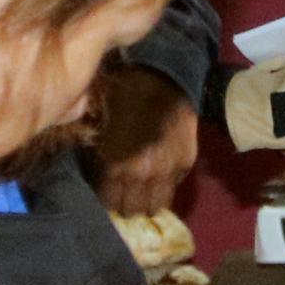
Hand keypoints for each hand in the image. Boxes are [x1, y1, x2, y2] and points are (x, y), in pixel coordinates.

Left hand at [88, 64, 202, 213]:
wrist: (163, 75)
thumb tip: (98, 178)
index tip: (107, 190)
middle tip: (124, 191)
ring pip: (157, 205)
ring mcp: (168, 170)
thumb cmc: (124, 94)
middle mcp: (142, 173)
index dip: (107, 198)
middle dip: (127, 202)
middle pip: (133, 209)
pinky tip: (160, 168)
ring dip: (148, 199)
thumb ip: (100, 156)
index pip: (110, 203)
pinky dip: (166, 182)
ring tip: (143, 188)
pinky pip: (174, 185)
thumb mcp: (101, 125)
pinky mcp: (186, 162)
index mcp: (116, 164)